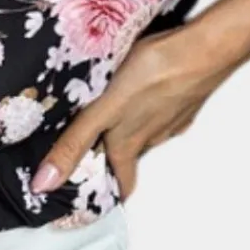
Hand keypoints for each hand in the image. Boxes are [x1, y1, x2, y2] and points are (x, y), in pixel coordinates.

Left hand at [30, 22, 238, 200]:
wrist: (203, 50)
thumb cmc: (152, 74)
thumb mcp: (102, 110)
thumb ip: (75, 142)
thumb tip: (46, 181)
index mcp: (127, 140)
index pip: (120, 179)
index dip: (111, 190)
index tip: (102, 199)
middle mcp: (151, 134)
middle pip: (131, 154)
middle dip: (116, 157)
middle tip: (99, 155)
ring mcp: (172, 115)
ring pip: (147, 130)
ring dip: (131, 129)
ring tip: (112, 117)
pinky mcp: (184, 96)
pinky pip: (163, 108)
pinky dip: (150, 106)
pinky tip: (142, 89)